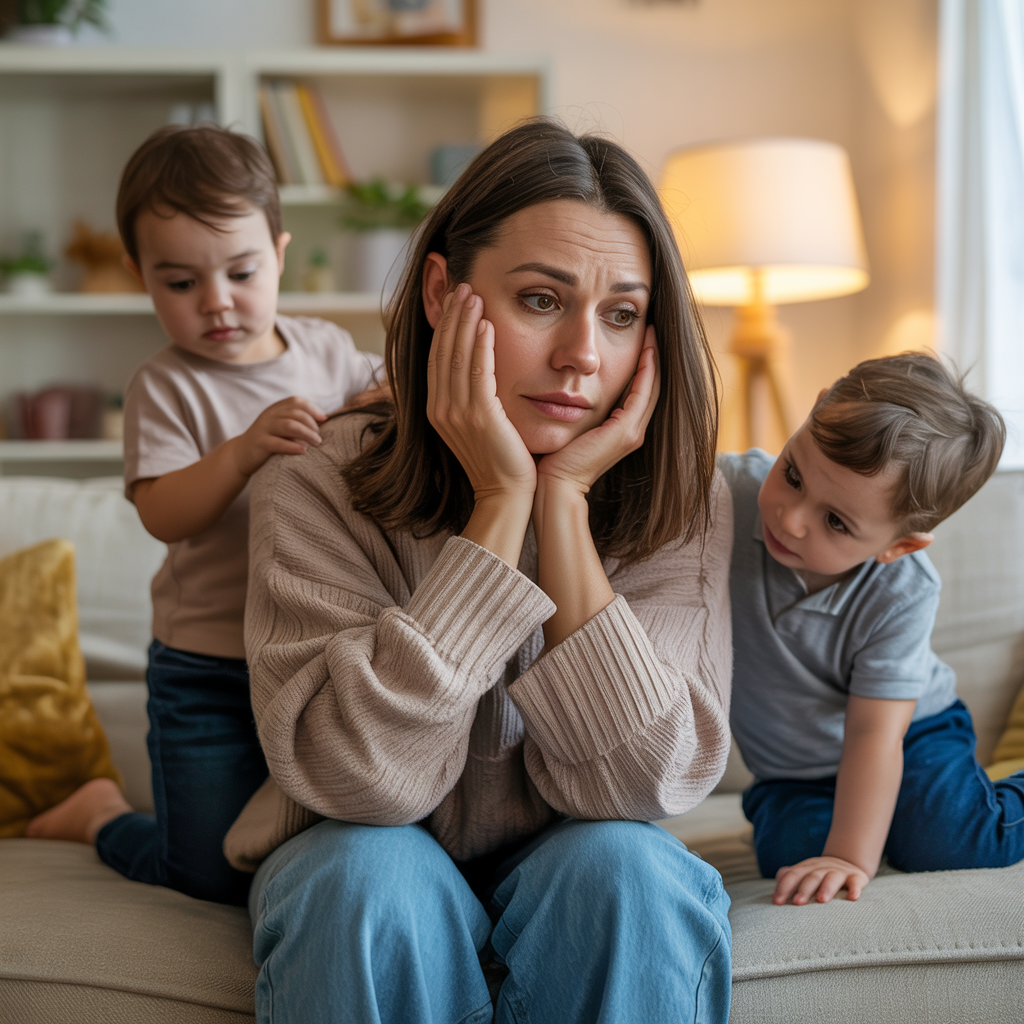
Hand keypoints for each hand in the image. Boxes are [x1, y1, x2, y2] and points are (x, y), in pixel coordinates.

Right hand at [233, 396, 326, 477]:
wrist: (241, 454)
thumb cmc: (269, 441)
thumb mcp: (281, 427)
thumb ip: (297, 422)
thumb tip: (324, 420)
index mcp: (276, 409)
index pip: (296, 401)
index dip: (312, 409)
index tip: (324, 420)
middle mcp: (269, 416)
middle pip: (295, 413)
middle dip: (312, 424)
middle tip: (320, 438)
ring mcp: (263, 429)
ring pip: (289, 425)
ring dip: (307, 433)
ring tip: (317, 443)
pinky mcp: (259, 444)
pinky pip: (278, 443)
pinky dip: (293, 446)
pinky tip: (303, 450)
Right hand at [426, 282, 535, 501]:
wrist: (505, 494)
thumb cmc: (500, 461)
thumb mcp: (478, 424)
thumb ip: (472, 397)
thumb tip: (477, 370)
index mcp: (436, 410)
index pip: (437, 357)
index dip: (444, 326)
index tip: (454, 300)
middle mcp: (440, 409)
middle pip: (442, 351)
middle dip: (451, 315)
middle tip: (461, 284)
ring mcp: (457, 413)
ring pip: (457, 356)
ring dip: (465, 322)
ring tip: (473, 293)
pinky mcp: (479, 417)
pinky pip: (477, 372)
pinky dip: (480, 346)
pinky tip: (486, 324)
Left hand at [535, 324, 659, 495]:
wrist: (556, 484)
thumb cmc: (555, 457)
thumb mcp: (572, 424)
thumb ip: (579, 407)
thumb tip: (569, 387)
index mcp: (622, 429)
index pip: (639, 390)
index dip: (644, 364)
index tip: (642, 337)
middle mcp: (633, 431)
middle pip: (651, 386)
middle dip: (654, 357)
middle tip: (655, 329)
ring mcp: (632, 433)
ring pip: (651, 387)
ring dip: (654, 359)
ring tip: (654, 333)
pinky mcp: (625, 432)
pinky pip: (642, 394)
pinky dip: (647, 371)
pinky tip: (646, 350)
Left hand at [773, 856, 870, 904]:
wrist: (847, 863)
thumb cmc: (819, 875)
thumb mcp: (804, 875)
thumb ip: (788, 881)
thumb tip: (774, 895)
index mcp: (806, 868)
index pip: (792, 875)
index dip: (784, 887)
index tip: (777, 902)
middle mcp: (821, 868)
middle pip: (811, 877)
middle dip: (803, 889)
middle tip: (797, 903)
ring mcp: (839, 872)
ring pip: (831, 877)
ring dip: (826, 888)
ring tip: (821, 900)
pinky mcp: (856, 877)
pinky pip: (855, 881)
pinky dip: (854, 888)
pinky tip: (853, 897)